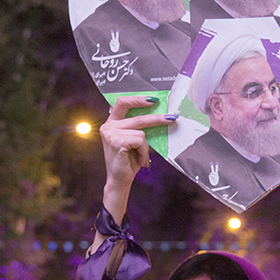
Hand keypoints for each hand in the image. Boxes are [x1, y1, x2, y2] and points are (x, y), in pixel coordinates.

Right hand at [99, 96, 173, 217]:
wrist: (119, 180)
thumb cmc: (128, 161)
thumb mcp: (134, 141)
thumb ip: (139, 127)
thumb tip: (160, 115)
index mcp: (111, 123)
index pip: (122, 102)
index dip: (137, 99)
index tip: (153, 100)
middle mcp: (108, 126)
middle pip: (137, 117)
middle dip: (156, 118)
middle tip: (171, 118)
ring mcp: (110, 133)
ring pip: (141, 132)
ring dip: (145, 147)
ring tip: (140, 157)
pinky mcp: (116, 141)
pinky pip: (140, 140)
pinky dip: (143, 151)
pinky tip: (137, 159)